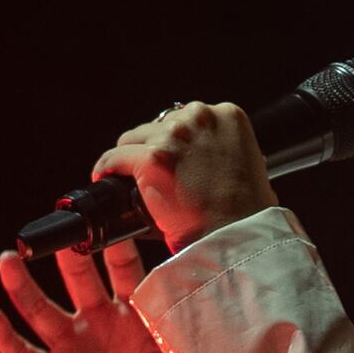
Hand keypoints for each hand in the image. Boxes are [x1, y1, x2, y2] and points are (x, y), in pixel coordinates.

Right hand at [0, 230, 194, 352]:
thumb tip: (187, 352)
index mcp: (135, 315)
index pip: (124, 271)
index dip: (115, 246)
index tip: (110, 220)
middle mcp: (99, 323)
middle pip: (80, 278)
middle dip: (70, 253)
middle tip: (62, 227)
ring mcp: (73, 349)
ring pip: (42, 310)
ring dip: (22, 286)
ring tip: (7, 261)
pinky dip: (6, 339)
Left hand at [97, 99, 274, 248]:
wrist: (236, 237)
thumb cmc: (246, 212)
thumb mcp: (248, 165)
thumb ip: (226, 151)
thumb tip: (209, 158)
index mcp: (228, 115)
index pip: (187, 118)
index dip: (174, 139)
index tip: (169, 155)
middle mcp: (200, 118)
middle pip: (159, 124)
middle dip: (154, 146)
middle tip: (153, 173)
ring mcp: (173, 137)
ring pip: (134, 139)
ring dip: (131, 157)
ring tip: (129, 177)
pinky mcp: (151, 159)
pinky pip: (114, 158)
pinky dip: (107, 167)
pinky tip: (104, 177)